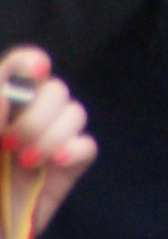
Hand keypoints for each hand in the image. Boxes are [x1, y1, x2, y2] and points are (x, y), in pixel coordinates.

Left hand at [0, 50, 96, 238]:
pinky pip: (87, 147)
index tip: (35, 70)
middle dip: (38, 112)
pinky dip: (75, 149)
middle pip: (53, 89)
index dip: (28, 63)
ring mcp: (43, 149)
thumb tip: (11, 91)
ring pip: (74, 114)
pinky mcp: (63, 175)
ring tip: (27, 162)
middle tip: (10, 144)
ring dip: (54, 132)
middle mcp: (19, 125)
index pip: (16, 71)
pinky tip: (54, 164)